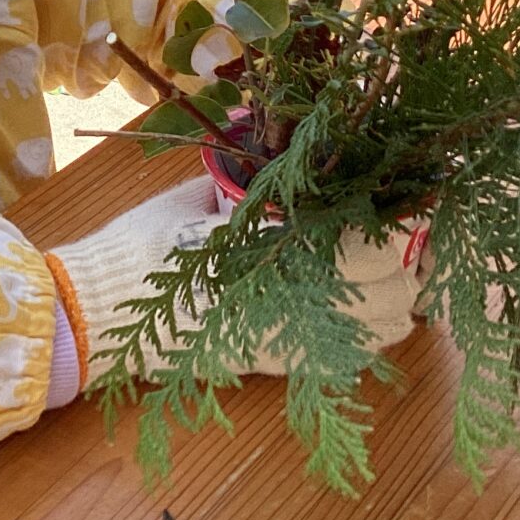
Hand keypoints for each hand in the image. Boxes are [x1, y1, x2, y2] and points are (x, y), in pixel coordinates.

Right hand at [49, 188, 433, 383]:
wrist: (103, 312)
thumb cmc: (143, 244)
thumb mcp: (194, 197)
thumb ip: (245, 185)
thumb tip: (286, 155)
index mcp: (276, 242)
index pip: (370, 236)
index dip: (404, 221)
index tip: (416, 201)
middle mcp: (291, 291)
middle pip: (390, 282)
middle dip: (408, 261)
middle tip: (409, 236)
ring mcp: (288, 334)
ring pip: (380, 326)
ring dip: (397, 301)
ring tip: (394, 278)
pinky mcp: (275, 364)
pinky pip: (345, 358)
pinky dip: (367, 338)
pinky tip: (368, 320)